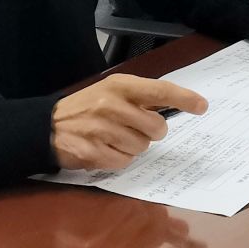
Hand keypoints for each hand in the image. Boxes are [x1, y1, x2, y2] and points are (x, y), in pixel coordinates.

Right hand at [50, 74, 206, 171]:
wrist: (46, 126)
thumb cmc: (87, 106)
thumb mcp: (112, 91)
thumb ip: (141, 97)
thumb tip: (178, 105)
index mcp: (120, 86)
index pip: (160, 91)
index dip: (184, 99)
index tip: (202, 106)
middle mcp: (111, 106)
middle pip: (156, 127)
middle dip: (151, 132)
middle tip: (134, 127)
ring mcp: (100, 130)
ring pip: (141, 147)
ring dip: (133, 146)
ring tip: (114, 137)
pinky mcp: (92, 152)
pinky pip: (124, 162)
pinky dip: (119, 158)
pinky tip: (105, 149)